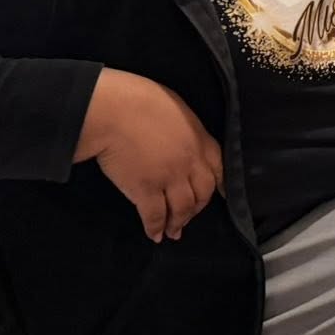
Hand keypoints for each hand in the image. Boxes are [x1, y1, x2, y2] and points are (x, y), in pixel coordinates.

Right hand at [75, 69, 222, 241]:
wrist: (114, 111)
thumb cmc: (141, 100)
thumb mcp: (176, 108)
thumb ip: (185, 129)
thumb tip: (182, 139)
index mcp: (200, 138)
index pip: (219, 168)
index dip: (220, 185)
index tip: (218, 195)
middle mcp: (190, 161)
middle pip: (203, 193)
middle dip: (198, 208)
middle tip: (188, 216)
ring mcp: (169, 178)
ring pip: (183, 208)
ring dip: (179, 222)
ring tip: (173, 231)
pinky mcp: (145, 190)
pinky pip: (155, 216)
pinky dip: (155, 228)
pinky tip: (154, 234)